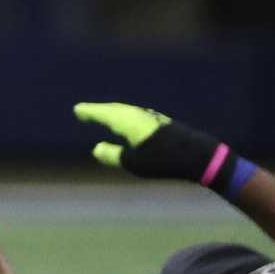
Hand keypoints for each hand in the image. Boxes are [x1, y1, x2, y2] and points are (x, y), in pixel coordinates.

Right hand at [75, 101, 226, 185]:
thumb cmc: (163, 160)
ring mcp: (150, 117)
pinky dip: (125, 117)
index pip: (103, 114)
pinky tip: (129, 124)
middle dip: (99, 111)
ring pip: (125, 112)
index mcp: (127, 121)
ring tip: (104, 116)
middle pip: (114, 110)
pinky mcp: (160, 122)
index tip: (77, 110)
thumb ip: (113, 155)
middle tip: (85, 111)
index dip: (90, 112)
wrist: (197, 154)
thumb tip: (97, 149)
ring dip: (113, 113)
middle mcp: (137, 115)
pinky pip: (134, 116)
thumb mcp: (134, 163)